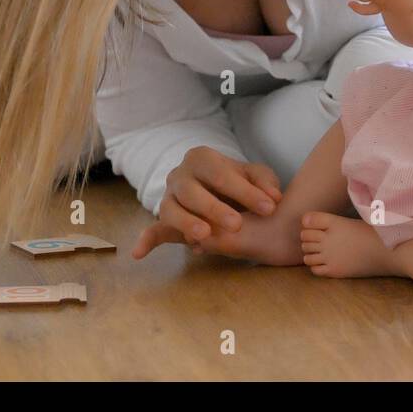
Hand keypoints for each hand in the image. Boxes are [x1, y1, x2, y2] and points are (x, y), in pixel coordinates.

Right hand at [131, 146, 281, 258]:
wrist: (220, 190)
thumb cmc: (239, 181)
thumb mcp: (256, 176)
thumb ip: (266, 183)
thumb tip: (274, 198)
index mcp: (202, 158)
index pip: (222, 174)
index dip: (246, 191)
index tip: (270, 207)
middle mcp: (181, 174)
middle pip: (192, 191)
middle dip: (214, 208)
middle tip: (237, 224)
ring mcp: (169, 196)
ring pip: (172, 210)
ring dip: (187, 223)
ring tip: (205, 236)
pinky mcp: (165, 218)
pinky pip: (154, 229)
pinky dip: (146, 241)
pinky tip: (138, 254)